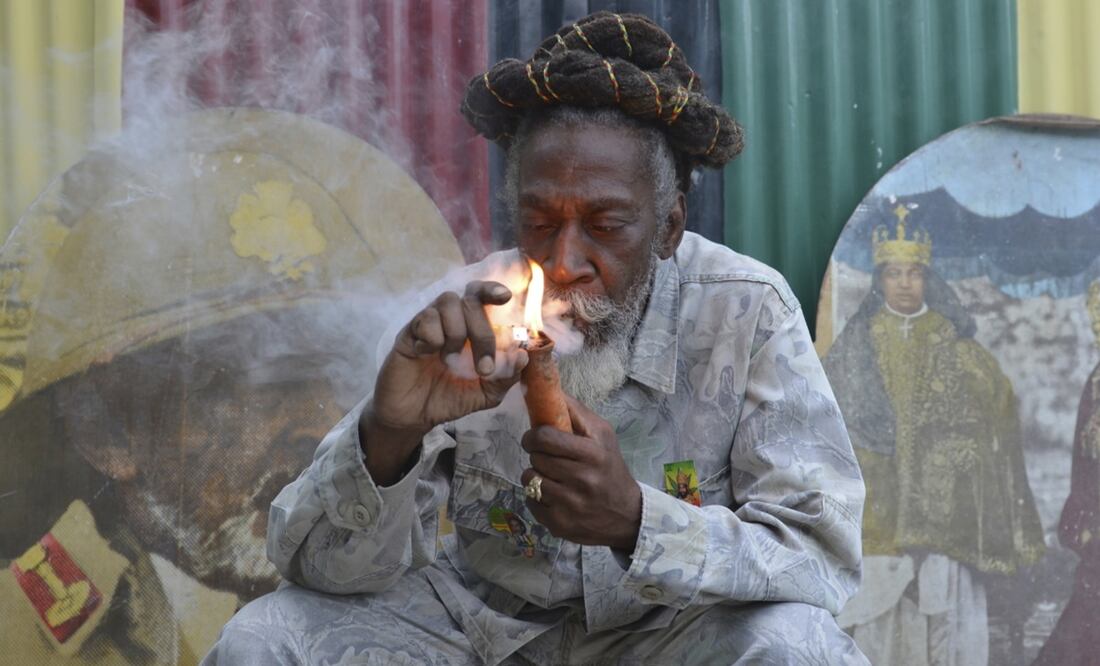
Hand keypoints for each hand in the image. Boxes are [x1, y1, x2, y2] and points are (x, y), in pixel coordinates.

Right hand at [362, 281, 526, 484]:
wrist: (415, 417)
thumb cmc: (450, 399)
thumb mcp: (486, 394)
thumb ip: (506, 376)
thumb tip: (523, 355)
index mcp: (471, 328)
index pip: (481, 295)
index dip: (492, 290)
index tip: (505, 297)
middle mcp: (451, 320)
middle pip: (471, 299)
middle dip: (483, 333)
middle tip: (484, 368)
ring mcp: (429, 323)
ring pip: (448, 301)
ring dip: (458, 332)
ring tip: (451, 360)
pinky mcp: (408, 333)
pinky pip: (425, 318)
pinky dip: (433, 336)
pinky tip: (428, 354)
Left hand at [520, 394, 641, 550]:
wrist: (627, 514)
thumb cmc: (610, 467)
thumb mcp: (603, 435)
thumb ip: (576, 412)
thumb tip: (549, 390)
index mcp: (592, 453)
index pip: (546, 438)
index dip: (534, 436)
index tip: (536, 438)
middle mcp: (582, 479)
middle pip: (536, 458)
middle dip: (537, 455)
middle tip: (546, 457)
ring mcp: (570, 505)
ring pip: (530, 480)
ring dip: (535, 475)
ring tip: (550, 476)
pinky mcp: (559, 525)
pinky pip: (531, 502)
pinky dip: (537, 497)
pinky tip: (553, 496)